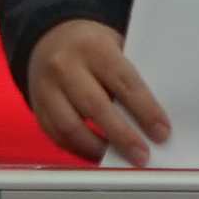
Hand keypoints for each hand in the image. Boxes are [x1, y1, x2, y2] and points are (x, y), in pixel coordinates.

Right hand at [23, 18, 166, 168]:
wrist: (50, 39)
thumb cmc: (93, 47)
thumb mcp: (114, 46)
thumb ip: (130, 77)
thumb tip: (154, 118)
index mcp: (93, 47)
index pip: (124, 82)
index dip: (145, 110)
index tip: (162, 132)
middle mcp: (65, 66)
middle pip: (96, 107)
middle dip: (123, 136)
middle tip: (142, 155)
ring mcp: (46, 88)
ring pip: (71, 127)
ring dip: (98, 148)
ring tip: (119, 159)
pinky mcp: (37, 107)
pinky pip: (57, 136)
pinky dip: (79, 150)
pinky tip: (98, 154)